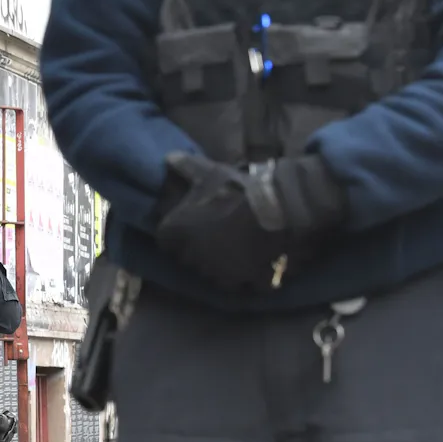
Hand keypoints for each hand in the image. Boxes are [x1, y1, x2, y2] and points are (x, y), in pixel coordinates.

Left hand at [156, 155, 284, 291]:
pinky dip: (245, 276)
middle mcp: (191, 258)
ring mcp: (217, 274)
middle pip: (188, 259)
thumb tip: (168, 157)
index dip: (177, 233)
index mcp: (177, 232)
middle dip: (197, 249)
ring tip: (235, 248)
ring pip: (212, 273)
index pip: (166, 240)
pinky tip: (255, 262)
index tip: (190, 225)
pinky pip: (240, 284)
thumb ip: (186, 167)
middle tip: (215, 235)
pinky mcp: (242, 283)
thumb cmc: (237, 189)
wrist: (277, 210)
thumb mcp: (210, 172)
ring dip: (220, 264)